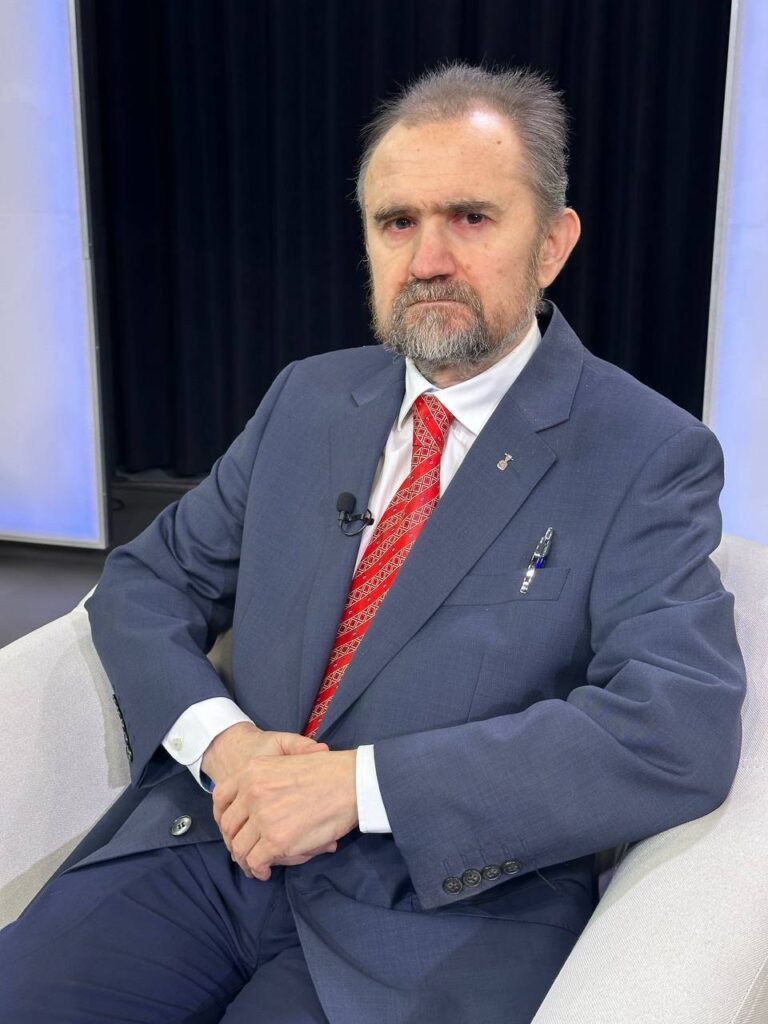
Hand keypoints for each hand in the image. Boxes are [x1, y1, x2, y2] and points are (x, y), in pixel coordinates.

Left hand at [212, 748, 358, 880]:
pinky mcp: (276, 839)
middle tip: (245, 850)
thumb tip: (262, 807)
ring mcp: (262, 817)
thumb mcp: (288, 760)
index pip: (221, 798)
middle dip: (235, 841)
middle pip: (229, 826)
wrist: (351, 782)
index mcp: (253, 770)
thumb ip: (268, 780)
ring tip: (255, 866)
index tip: (232, 828)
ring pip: (239, 847)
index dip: (223, 817)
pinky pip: (256, 861)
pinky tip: (265, 871)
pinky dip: (258, 869)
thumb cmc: (328, 771)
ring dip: (245, 860)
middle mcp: (251, 792)